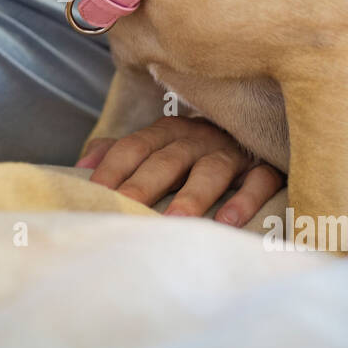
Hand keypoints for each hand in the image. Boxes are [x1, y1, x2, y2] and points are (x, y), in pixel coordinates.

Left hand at [77, 116, 283, 225]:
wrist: (261, 126)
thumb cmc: (197, 148)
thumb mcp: (161, 143)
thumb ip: (121, 152)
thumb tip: (80, 167)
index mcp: (168, 131)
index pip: (134, 146)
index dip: (113, 167)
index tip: (94, 192)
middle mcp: (198, 137)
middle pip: (167, 159)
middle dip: (144, 184)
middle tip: (125, 208)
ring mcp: (233, 151)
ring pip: (210, 170)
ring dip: (191, 195)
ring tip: (174, 221)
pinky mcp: (266, 165)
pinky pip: (258, 181)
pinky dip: (244, 199)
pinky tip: (227, 222)